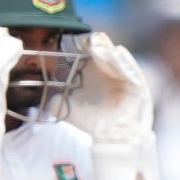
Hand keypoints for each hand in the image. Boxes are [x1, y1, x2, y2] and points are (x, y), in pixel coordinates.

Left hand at [63, 32, 160, 179]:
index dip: (84, 47)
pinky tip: (117, 53)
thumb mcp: (69, 109)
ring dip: (109, 52)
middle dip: (97, 45)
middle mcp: (113, 75)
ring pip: (118, 62)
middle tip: (87, 38)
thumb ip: (56, 101)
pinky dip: (125, 63)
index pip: (92, 56)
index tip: (73, 39)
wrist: (108, 141)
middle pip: (106, 55)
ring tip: (99, 45)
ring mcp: (127, 80)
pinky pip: (133, 72)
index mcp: (99, 76)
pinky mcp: (138, 89)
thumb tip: (41, 97)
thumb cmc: (92, 123)